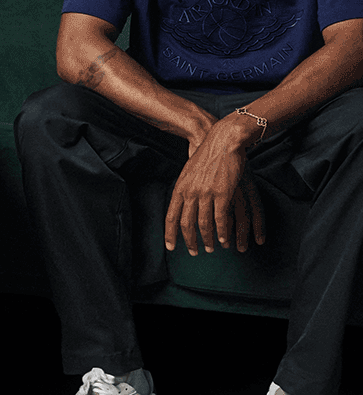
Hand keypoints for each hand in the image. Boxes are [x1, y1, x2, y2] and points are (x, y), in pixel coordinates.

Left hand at [164, 119, 265, 255]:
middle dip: (190, 241)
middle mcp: (190, 192)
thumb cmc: (206, 156)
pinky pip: (221, 219)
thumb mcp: (188, 172)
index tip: (171, 247)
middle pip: (186, 223)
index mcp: (180, 188)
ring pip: (204, 224)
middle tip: (194, 252)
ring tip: (211, 248)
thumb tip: (181, 204)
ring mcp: (206, 193)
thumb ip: (185, 189)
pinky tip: (224, 240)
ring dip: (208, 239)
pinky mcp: (223, 193)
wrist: (222, 141)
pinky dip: (222, 232)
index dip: (170, 234)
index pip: (171, 216)